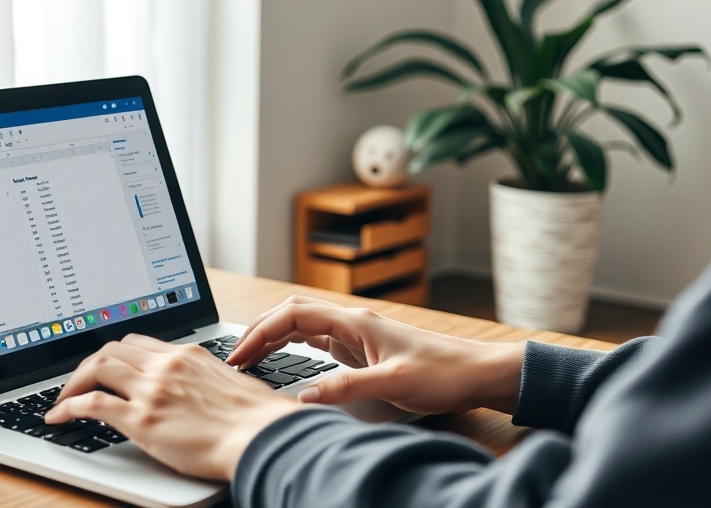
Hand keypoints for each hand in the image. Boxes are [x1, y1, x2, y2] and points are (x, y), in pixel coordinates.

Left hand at [44, 334, 301, 480]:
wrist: (262, 436)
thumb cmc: (257, 419)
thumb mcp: (230, 384)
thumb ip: (206, 380)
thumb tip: (199, 392)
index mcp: (188, 355)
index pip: (139, 342)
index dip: (116, 353)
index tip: (106, 365)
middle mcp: (166, 365)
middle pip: (112, 349)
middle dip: (89, 364)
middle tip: (78, 382)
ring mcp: (151, 389)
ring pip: (97, 367)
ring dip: (73, 382)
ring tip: (63, 399)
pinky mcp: (141, 418)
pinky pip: (91, 403)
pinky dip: (68, 406)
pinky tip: (59, 416)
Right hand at [225, 296, 523, 414]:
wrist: (476, 373)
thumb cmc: (444, 372)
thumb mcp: (395, 383)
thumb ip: (348, 387)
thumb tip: (305, 395)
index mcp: (355, 322)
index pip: (294, 316)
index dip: (261, 332)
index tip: (239, 354)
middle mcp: (351, 323)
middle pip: (291, 314)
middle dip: (258, 331)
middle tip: (234, 357)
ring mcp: (355, 335)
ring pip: (301, 326)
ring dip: (273, 338)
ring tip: (248, 359)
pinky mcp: (360, 350)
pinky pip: (316, 342)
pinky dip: (291, 347)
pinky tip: (281, 359)